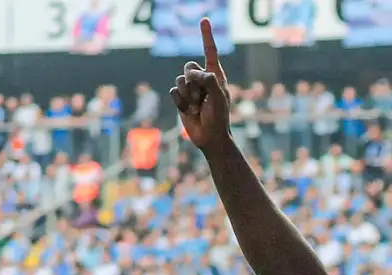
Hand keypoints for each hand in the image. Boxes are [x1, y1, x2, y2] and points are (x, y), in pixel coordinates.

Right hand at [169, 17, 230, 150]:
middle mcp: (203, 79)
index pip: (210, 51)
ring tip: (197, 106)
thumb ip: (208, 79)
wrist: (209, 137)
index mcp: (216, 75)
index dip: (206, 35)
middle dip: (193, 80)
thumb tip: (191, 73)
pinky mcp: (180, 99)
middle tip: (201, 96)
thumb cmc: (219, 117)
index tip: (204, 19)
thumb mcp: (218, 96)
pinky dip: (180, 101)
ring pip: (180, 79)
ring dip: (187, 94)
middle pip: (189, 65)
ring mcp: (191, 89)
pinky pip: (173, 91)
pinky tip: (188, 110)